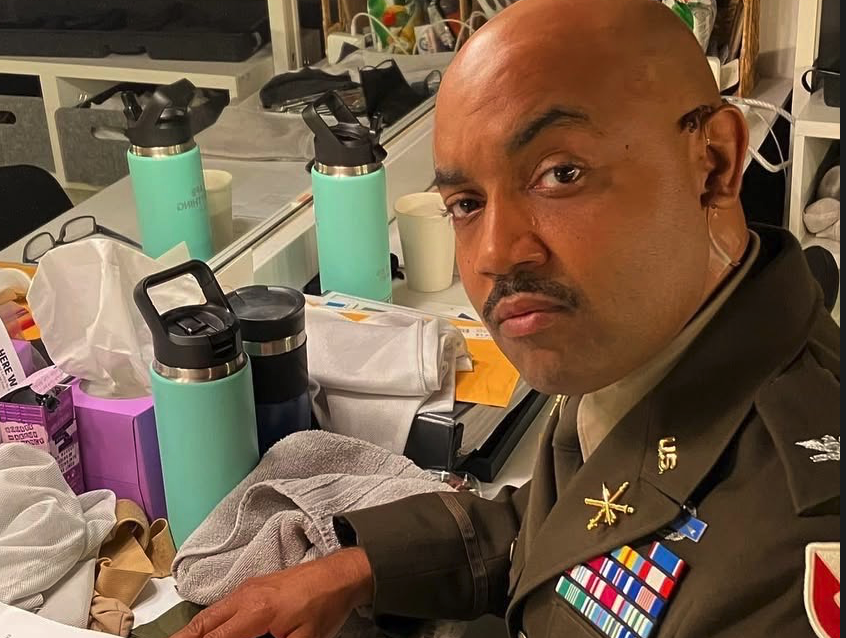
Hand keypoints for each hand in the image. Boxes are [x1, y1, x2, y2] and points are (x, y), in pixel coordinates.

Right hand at [171, 548, 373, 637]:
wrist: (340, 574)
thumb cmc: (324, 608)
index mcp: (255, 613)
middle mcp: (244, 597)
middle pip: (202, 625)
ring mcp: (246, 588)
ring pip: (209, 614)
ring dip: (193, 633)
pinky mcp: (252, 586)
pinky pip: (220, 607)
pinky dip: (207, 623)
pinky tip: (204, 634)